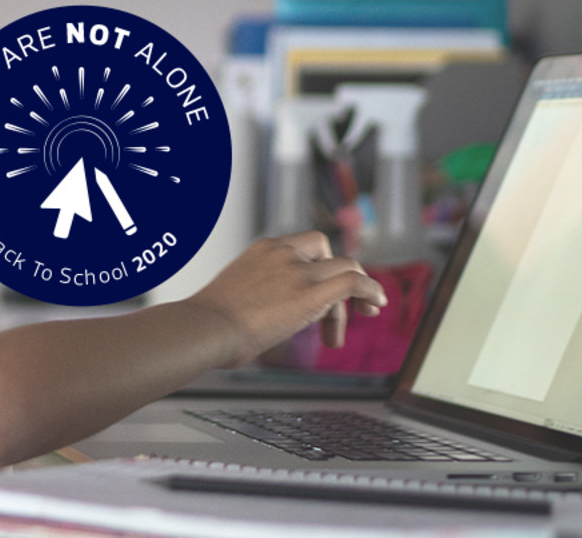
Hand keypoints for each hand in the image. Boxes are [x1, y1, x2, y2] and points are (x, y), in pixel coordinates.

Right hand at [183, 231, 386, 366]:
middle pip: (328, 255)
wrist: (204, 329)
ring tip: (340, 333)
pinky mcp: (312, 293)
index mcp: (263, 250)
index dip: (318, 270)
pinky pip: (354, 282)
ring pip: (346, 268)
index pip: (304, 248)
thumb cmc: (207, 325)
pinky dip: (371, 289)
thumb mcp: (232, 299)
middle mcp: (284, 253)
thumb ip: (252, 300)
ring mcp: (299, 271)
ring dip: (352, 298)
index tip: (317, 297)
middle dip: (336, 284)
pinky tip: (377, 303)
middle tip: (333, 320)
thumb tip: (250, 325)